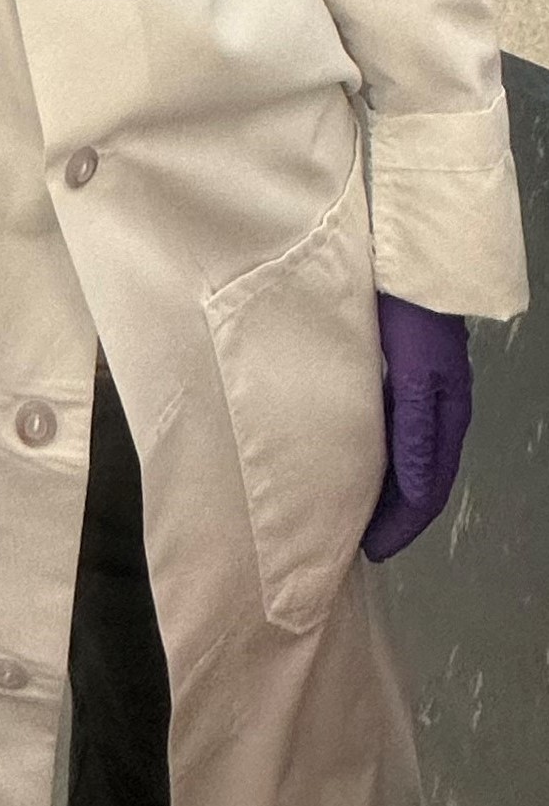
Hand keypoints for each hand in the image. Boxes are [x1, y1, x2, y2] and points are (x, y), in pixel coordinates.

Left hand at [361, 292, 472, 561]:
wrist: (412, 255)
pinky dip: (380, 456)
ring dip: (388, 487)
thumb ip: (413, 434)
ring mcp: (422, 393)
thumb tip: (414, 494)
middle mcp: (439, 410)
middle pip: (420, 479)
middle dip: (395, 515)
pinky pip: (395, 432)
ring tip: (358, 510)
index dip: (402, 526)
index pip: (429, 491)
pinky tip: (358, 457)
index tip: (372, 551)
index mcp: (448, 416)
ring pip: (407, 457)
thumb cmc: (412, 313)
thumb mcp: (415, 377)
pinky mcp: (404, 375)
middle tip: (362, 541)